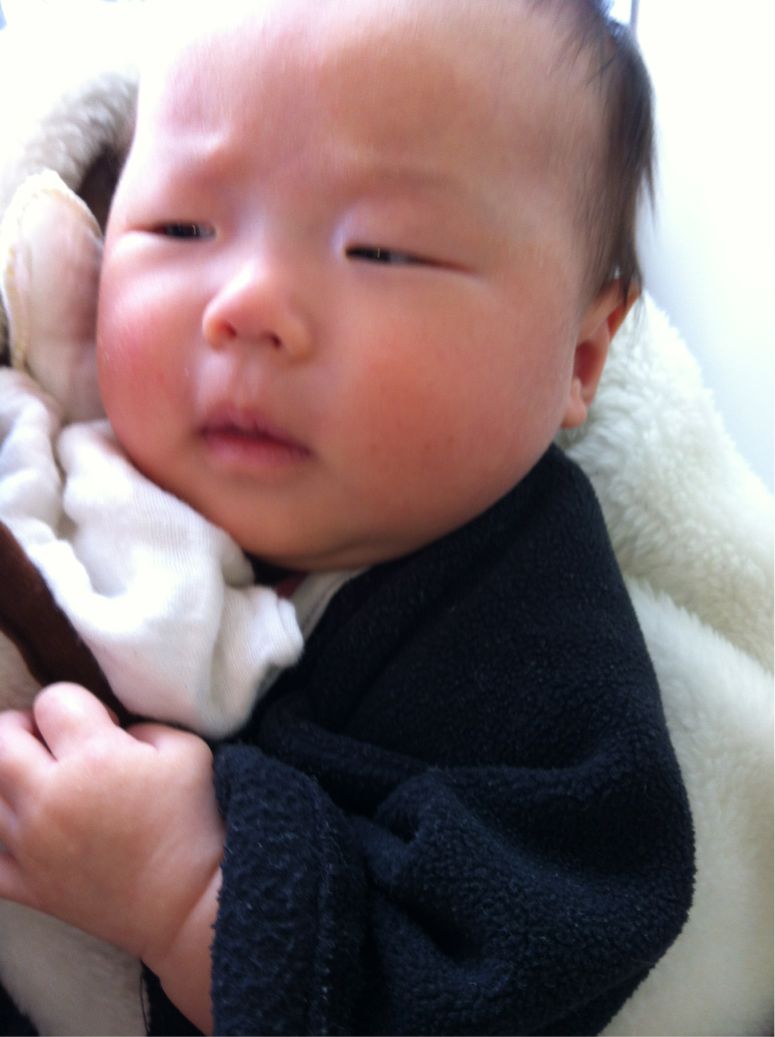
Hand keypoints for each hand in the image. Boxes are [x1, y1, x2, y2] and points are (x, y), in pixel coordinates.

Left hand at [0, 684, 223, 979]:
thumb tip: (116, 732)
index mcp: (94, 757)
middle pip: (0, 740)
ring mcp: (32, 844)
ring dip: (8, 780)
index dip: (77, 703)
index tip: (104, 726)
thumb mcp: (188, 751)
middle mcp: (51, 796)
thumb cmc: (197, 823)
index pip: (53, 700)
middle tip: (52, 741)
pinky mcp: (28, 886)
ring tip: (39, 784)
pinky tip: (25, 832)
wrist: (193, 904)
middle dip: (23, 727)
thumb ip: (144, 726)